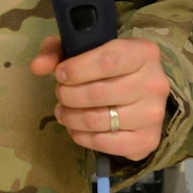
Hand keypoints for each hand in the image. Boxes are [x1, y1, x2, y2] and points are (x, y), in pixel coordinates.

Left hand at [30, 35, 170, 161]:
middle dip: (68, 95)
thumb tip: (38, 67)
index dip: (77, 69)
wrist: (141, 91)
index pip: (107, 61)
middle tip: (61, 94)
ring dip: (71, 117)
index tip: (60, 74)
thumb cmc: (110, 65)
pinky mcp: (148, 140)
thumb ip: (57, 51)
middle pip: (98, 93)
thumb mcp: (84, 48)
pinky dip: (83, 137)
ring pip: (98, 120)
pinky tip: (76, 128)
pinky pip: (106, 144)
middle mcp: (155, 83)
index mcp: (144, 52)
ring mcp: (154, 114)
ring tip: (63, 112)